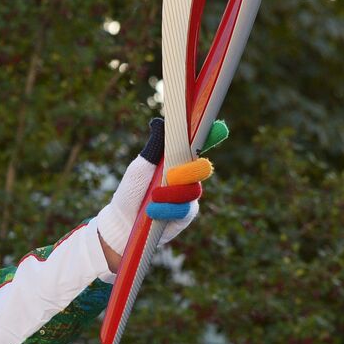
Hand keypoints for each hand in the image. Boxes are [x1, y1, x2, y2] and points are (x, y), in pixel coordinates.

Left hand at [96, 118, 225, 270]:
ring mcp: (188, 196)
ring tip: (153, 197)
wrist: (124, 221)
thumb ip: (154, 148)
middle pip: (201, 168)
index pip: (197, 146)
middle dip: (189, 170)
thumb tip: (159, 123)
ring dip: (172, 193)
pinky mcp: (187, 215)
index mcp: (176, 160)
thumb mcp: (140, 167)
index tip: (219, 128)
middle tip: (171, 174)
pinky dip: (168, 208)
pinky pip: (185, 209)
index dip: (211, 136)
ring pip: (193, 189)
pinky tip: (153, 211)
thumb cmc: (132, 190)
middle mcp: (187, 176)